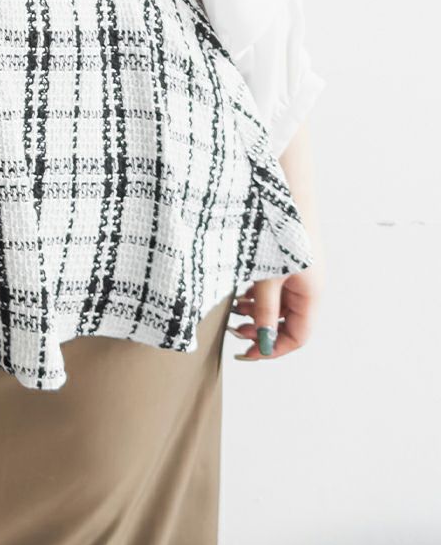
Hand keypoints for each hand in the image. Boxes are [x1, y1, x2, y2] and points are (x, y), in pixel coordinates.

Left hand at [227, 240, 325, 360]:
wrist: (283, 192)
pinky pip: (274, 288)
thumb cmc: (279, 231)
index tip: (246, 352)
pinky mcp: (287, 262)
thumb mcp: (267, 276)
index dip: (272, 349)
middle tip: (233, 329)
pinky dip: (257, 294)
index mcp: (311, 295)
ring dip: (256, 312)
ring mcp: (298, 274)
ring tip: (233, 309)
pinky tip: (240, 291)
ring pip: (278, 305)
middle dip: (260, 330)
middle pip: (287, 323)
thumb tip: (261, 341)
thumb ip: (264, 310)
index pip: (297, 337)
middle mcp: (308, 287)